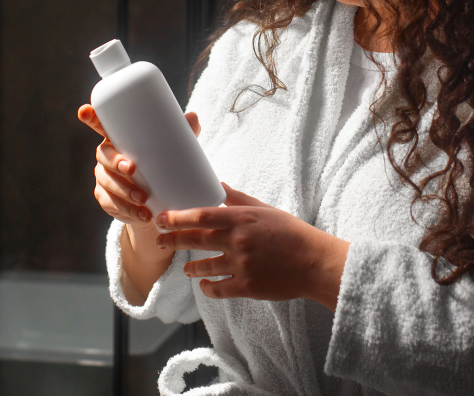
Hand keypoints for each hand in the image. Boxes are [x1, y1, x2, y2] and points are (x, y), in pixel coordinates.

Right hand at [78, 104, 201, 226]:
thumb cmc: (160, 165)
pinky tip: (140, 214)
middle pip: (103, 155)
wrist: (155, 202)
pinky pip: (111, 204)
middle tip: (132, 169)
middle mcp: (106, 156)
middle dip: (116, 162)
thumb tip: (193, 117)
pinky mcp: (106, 199)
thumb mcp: (171, 150)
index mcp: (118, 139)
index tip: (84, 111)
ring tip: (143, 199)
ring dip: (123, 191)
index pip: (101, 126)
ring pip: (106, 182)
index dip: (91, 118)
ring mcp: (103, 178)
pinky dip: (126, 210)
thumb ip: (181, 133)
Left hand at [154, 183, 350, 311]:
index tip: (161, 218)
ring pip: (205, 267)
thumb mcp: (264, 210)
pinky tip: (205, 286)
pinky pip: (219, 289)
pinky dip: (208, 288)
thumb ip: (238, 199)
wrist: (314, 262)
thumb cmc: (291, 233)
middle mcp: (238, 241)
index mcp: (241, 219)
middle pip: (196, 239)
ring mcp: (242, 265)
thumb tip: (219, 185)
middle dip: (173, 240)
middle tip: (159, 241)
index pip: (202, 215)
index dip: (178, 217)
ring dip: (192, 268)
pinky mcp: (248, 286)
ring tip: (187, 269)